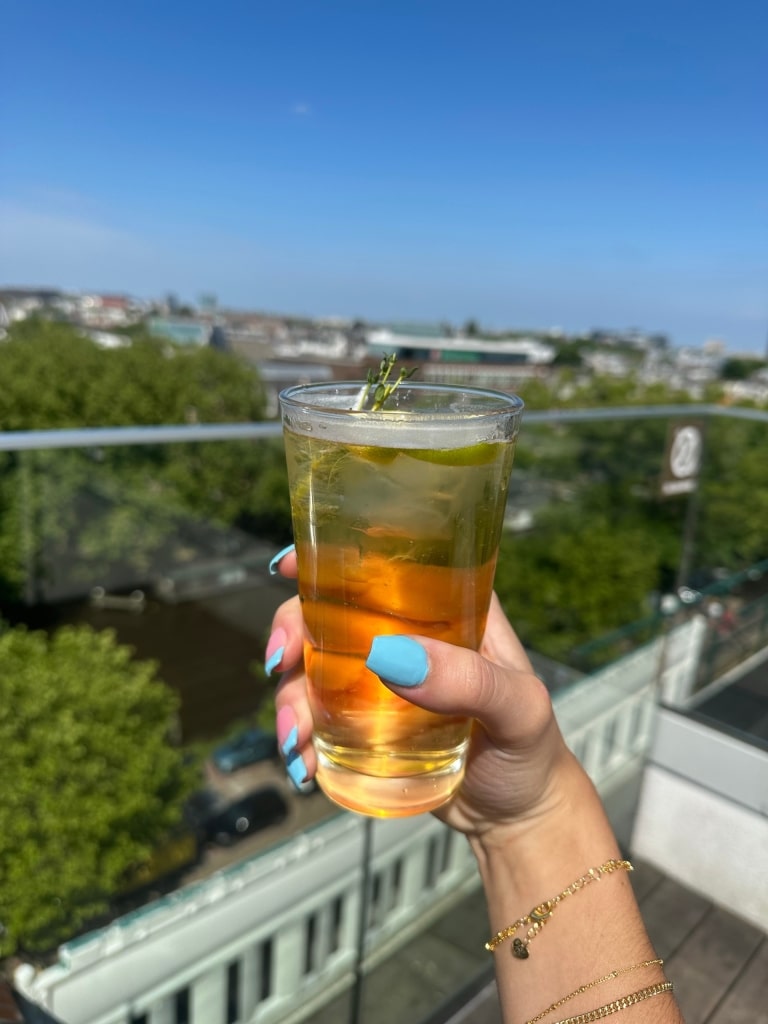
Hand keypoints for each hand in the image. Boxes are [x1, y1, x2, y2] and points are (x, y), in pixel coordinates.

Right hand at [268, 547, 575, 843]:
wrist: (517, 818)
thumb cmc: (531, 751)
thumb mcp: (518, 709)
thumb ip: (468, 681)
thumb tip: (387, 655)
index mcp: (449, 611)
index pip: (388, 565)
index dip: (333, 556)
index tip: (289, 565)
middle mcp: (407, 638)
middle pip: (331, 613)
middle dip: (291, 629)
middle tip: (280, 662)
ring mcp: (381, 682)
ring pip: (314, 668)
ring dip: (289, 696)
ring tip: (295, 739)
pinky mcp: (364, 725)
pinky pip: (318, 719)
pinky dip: (299, 736)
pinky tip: (303, 762)